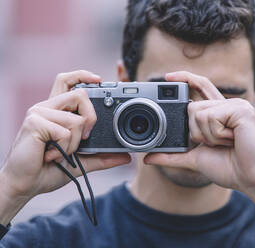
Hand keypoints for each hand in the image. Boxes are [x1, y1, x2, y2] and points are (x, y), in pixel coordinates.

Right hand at [0, 71, 130, 224]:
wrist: (25, 185)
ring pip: (76, 118)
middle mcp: (47, 107)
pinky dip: (64, 149)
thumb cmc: (49, 170)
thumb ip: (102, 157)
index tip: (99, 79)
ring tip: (60, 153)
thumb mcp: (82, 162)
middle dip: (91, 117)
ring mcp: (39, 113)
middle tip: (85, 137)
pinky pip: (65, 131)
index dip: (83, 75)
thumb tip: (126, 158)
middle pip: (79, 94)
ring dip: (75, 143)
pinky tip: (50, 156)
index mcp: (56, 111)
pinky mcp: (34, 122)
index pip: (67, 81)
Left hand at [145, 71, 254, 221]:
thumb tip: (148, 158)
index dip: (185, 78)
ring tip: (226, 142)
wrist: (248, 179)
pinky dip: (216, 135)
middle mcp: (228, 105)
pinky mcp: (241, 110)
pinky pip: (212, 117)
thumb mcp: (193, 159)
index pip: (200, 86)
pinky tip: (232, 140)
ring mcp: (236, 105)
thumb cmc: (227, 167)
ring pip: (199, 113)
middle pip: (192, 106)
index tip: (167, 77)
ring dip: (207, 136)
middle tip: (216, 143)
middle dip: (196, 132)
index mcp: (220, 112)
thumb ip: (172, 155)